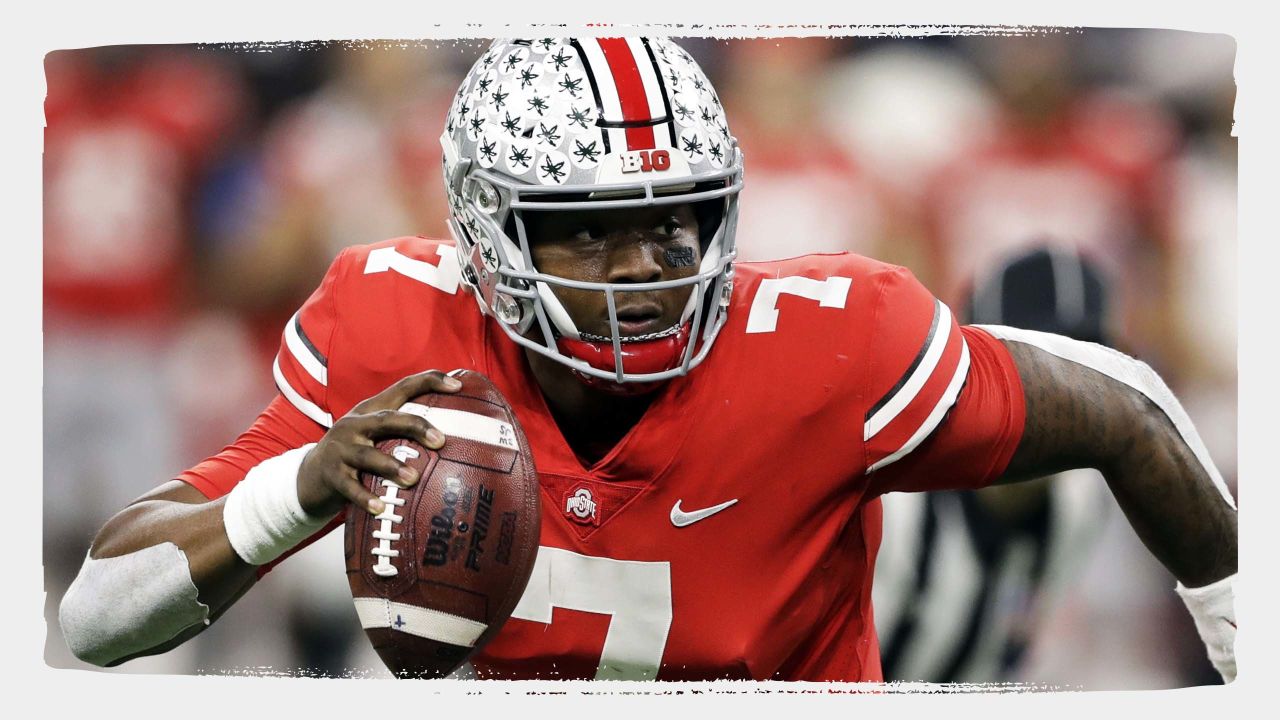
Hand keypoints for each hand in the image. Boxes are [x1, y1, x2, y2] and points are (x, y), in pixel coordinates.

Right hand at [296, 370, 461, 517]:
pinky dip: (364, 498)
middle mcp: (355, 425)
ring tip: (412, 478)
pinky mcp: (331, 475)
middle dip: (415, 426)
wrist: (308, 478)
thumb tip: (456, 441)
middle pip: (387, 418)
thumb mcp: (376, 438)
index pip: (402, 388)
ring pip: (367, 455)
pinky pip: (350, 488)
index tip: (458, 385)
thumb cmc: (357, 457)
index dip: (430, 382)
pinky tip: (380, 508)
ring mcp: (340, 449)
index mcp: (371, 411)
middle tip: (440, 440)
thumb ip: (405, 434)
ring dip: (391, 466)